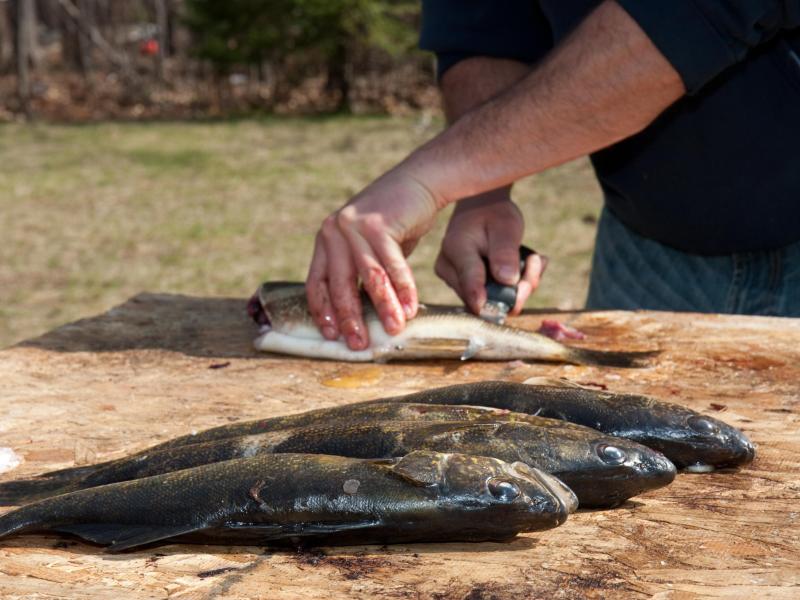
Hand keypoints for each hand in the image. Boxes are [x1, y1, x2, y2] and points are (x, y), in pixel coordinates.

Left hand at [306, 168, 442, 349]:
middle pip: (339, 285)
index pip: (317, 282)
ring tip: (393, 329)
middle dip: (350, 319)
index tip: (331, 335)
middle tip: (359, 344)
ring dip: (383, 308)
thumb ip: (359, 272)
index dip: (323, 311)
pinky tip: (410, 308)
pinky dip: (402, 290)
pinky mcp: (377, 224)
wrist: (419, 182)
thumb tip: (360, 314)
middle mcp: (334, 231)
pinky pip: (391, 266)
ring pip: (368, 278)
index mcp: (327, 239)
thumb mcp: (369, 246)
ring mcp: (354, 226)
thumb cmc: (396, 220)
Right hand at [435, 190, 546, 314]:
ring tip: (534, 259)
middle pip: (480, 296)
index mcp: (455, 249)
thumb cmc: (493, 215)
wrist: (481, 210)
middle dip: (514, 290)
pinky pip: (493, 298)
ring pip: (488, 301)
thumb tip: (507, 281)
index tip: (487, 308)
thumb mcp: (505, 226)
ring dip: (517, 288)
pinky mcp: (466, 287)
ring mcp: (455, 280)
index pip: (468, 279)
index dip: (480, 296)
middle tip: (536, 263)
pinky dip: (514, 287)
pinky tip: (527, 265)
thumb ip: (505, 252)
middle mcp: (449, 269)